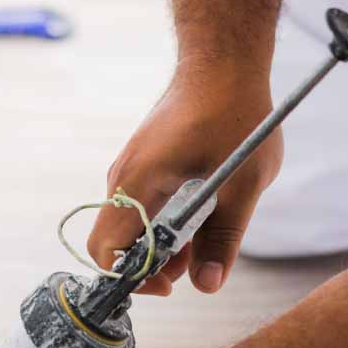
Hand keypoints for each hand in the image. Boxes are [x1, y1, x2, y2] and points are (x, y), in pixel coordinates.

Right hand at [87, 64, 282, 294]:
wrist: (224, 61)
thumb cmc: (235, 115)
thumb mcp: (241, 186)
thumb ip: (223, 240)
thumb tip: (207, 286)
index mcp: (137, 183)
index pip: (106, 252)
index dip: (131, 280)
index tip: (169, 286)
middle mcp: (123, 177)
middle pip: (116, 243)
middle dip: (150, 266)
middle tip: (194, 266)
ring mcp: (130, 168)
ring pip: (130, 225)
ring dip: (161, 244)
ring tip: (202, 242)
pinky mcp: (143, 162)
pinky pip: (140, 205)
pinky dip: (163, 222)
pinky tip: (198, 217)